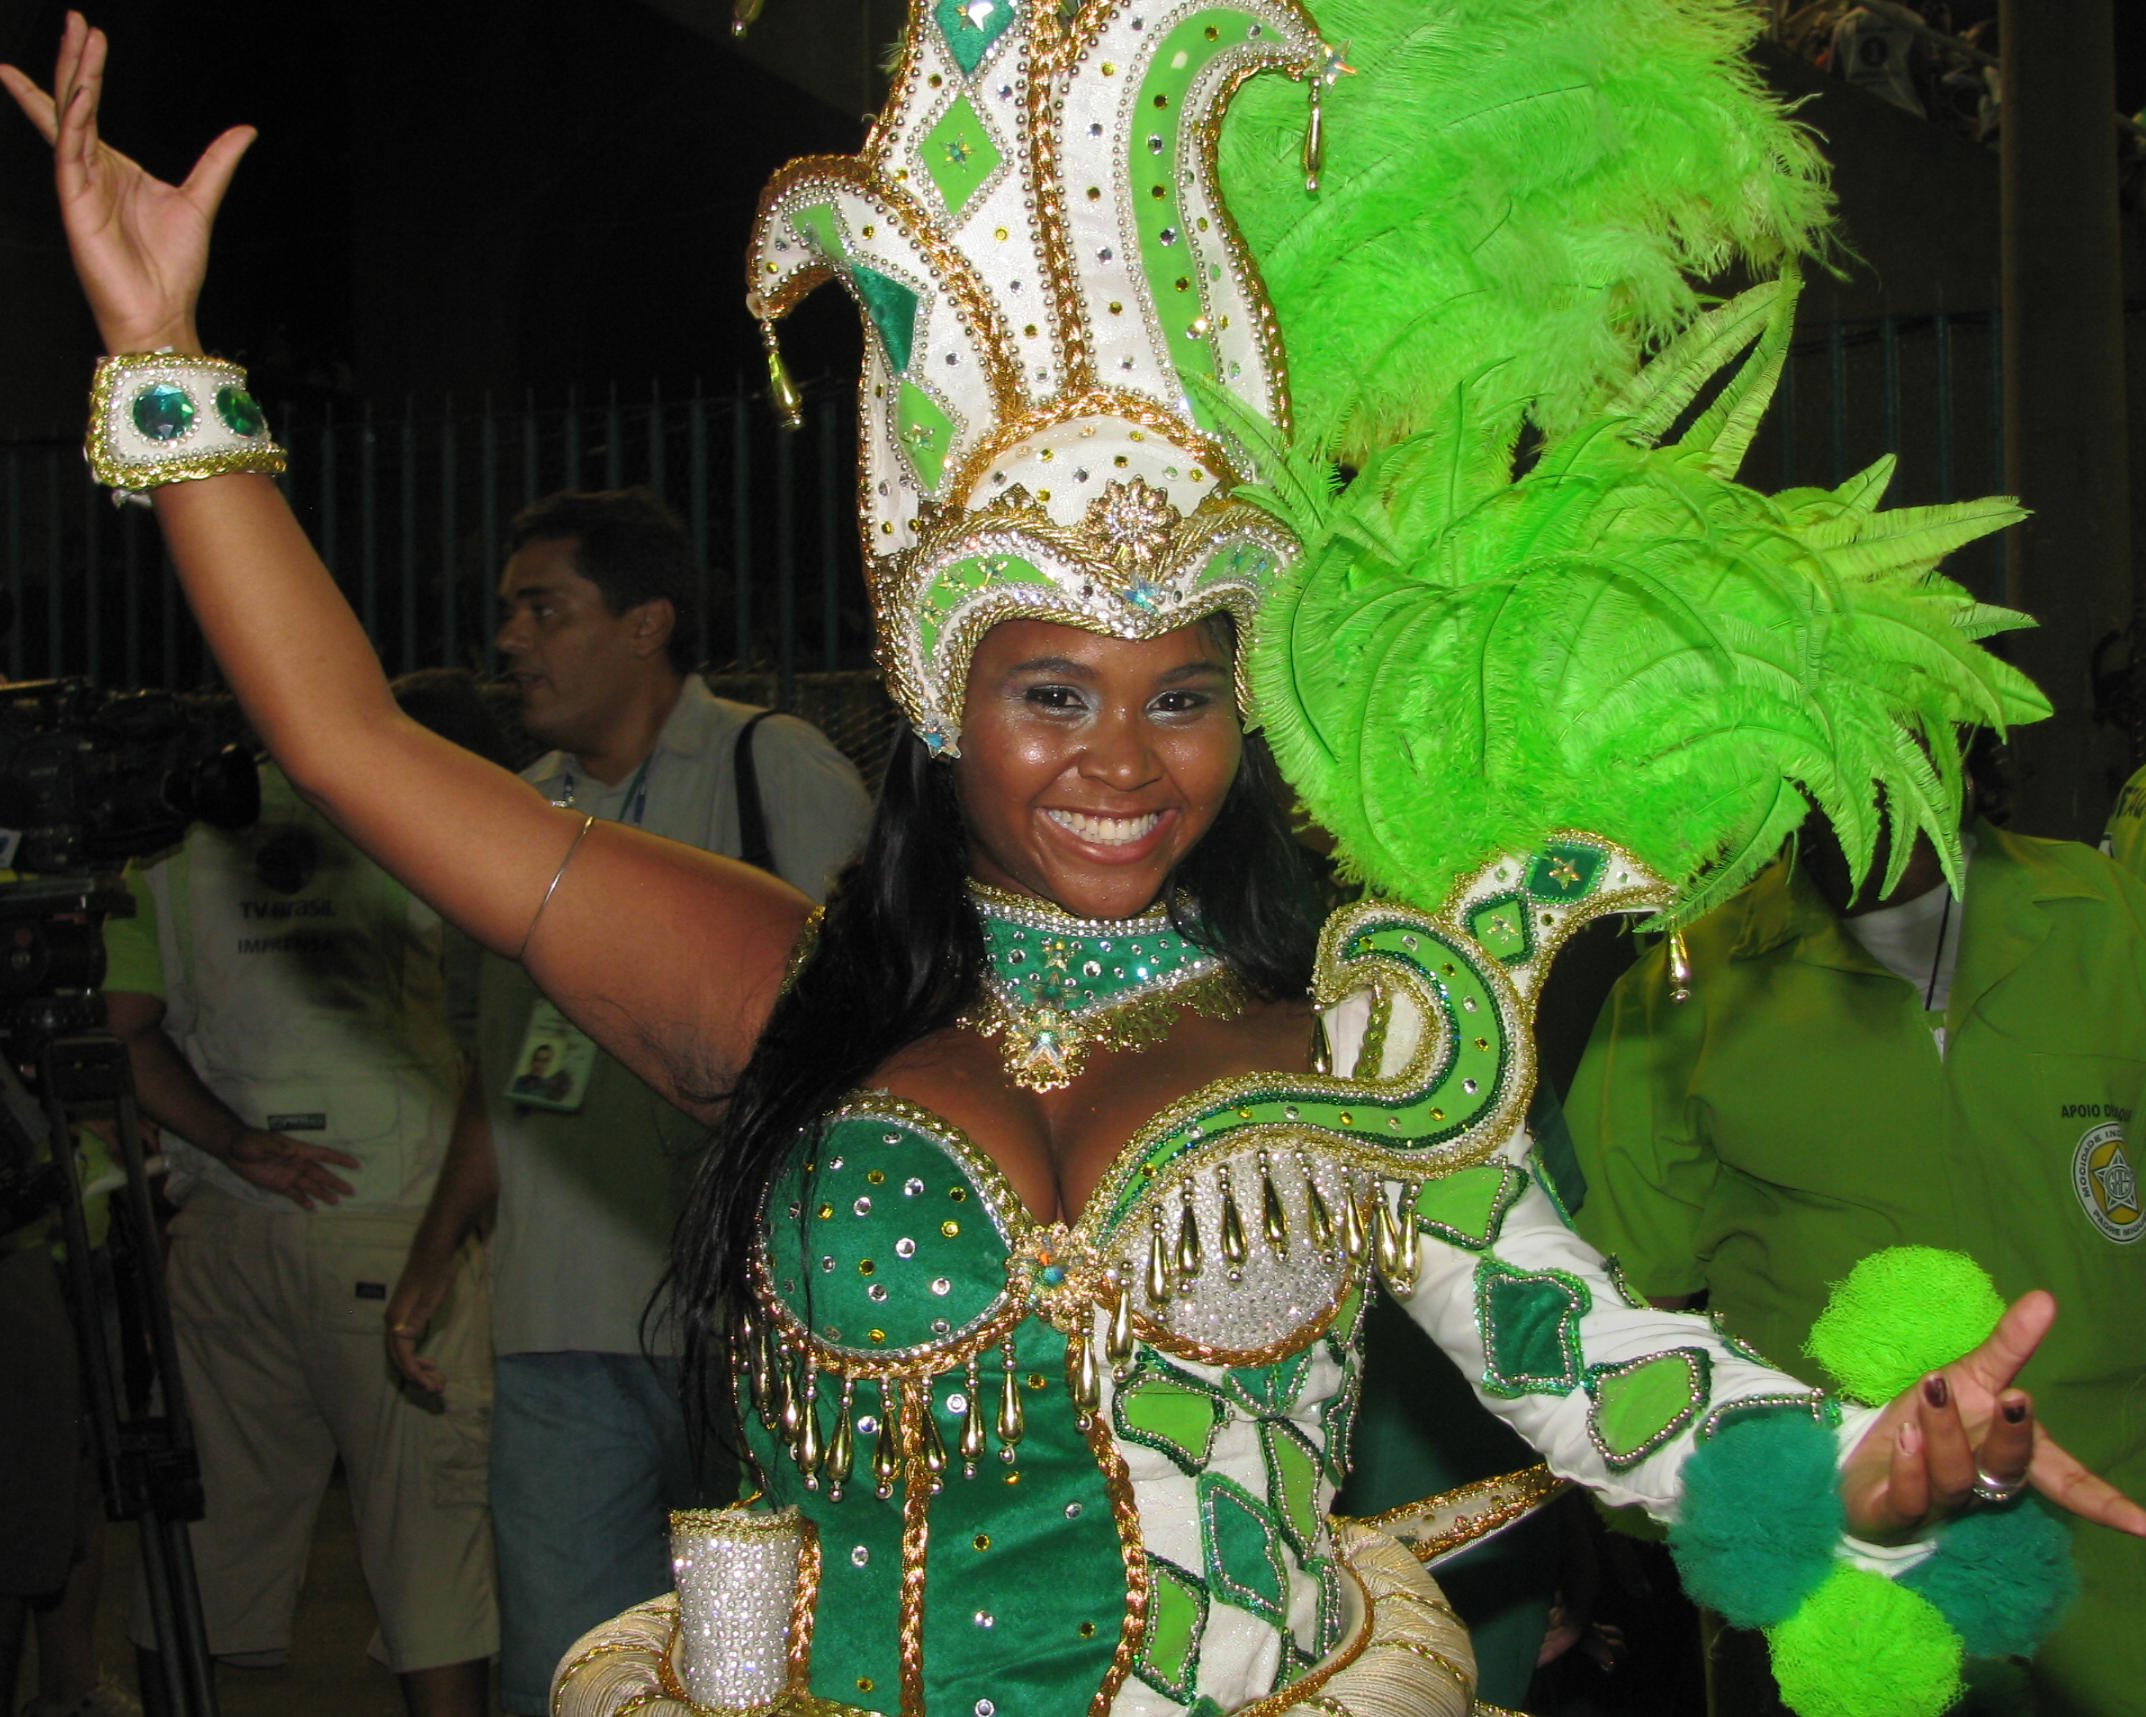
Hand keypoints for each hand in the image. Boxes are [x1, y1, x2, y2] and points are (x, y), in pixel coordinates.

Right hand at [0, 12, 254, 353]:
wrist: (163, 309)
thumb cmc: (173, 266)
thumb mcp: (201, 200)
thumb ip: (217, 162)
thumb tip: (245, 129)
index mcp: (113, 166)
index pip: (88, 107)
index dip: (85, 69)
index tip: (87, 32)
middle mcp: (90, 169)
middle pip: (73, 102)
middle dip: (71, 60)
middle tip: (74, 19)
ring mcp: (79, 184)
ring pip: (69, 118)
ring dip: (71, 78)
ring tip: (77, 40)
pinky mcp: (75, 202)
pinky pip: (71, 152)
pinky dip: (74, 119)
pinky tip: (81, 91)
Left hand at [224, 1126, 358, 1210]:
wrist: (232, 1149)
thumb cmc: (248, 1142)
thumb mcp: (261, 1143)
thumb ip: (276, 1147)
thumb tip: (292, 1150)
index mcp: (297, 1151)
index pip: (323, 1155)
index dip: (340, 1160)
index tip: (356, 1165)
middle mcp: (298, 1164)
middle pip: (321, 1174)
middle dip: (336, 1182)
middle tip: (351, 1191)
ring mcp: (289, 1175)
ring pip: (311, 1186)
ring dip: (323, 1194)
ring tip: (336, 1202)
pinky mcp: (278, 1185)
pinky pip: (294, 1194)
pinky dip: (303, 1200)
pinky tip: (313, 1207)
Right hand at [384, 1246, 457, 1393]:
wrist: (433, 1251)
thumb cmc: (435, 1272)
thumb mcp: (431, 1296)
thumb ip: (418, 1318)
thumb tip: (401, 1338)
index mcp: (396, 1320)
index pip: (401, 1354)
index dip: (414, 1372)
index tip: (429, 1385)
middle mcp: (393, 1322)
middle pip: (400, 1357)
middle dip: (417, 1375)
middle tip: (437, 1387)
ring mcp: (398, 1319)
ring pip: (403, 1352)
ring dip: (418, 1368)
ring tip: (436, 1379)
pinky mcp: (406, 1316)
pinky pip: (407, 1344)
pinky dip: (417, 1357)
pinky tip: (429, 1363)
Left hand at [1841, 1290, 2145, 1540]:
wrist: (1861, 1466)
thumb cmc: (1929, 1422)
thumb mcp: (1969, 1378)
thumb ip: (2009, 1345)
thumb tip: (2046, 1298)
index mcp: (2008, 1456)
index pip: (2065, 1481)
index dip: (2103, 1503)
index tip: (2145, 1526)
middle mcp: (1980, 1484)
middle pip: (2008, 1470)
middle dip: (2013, 1436)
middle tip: (2016, 1398)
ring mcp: (1938, 1502)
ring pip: (1954, 1478)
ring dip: (1946, 1433)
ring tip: (1932, 1388)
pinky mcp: (1892, 1512)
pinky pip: (1907, 1498)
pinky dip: (1909, 1467)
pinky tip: (1905, 1435)